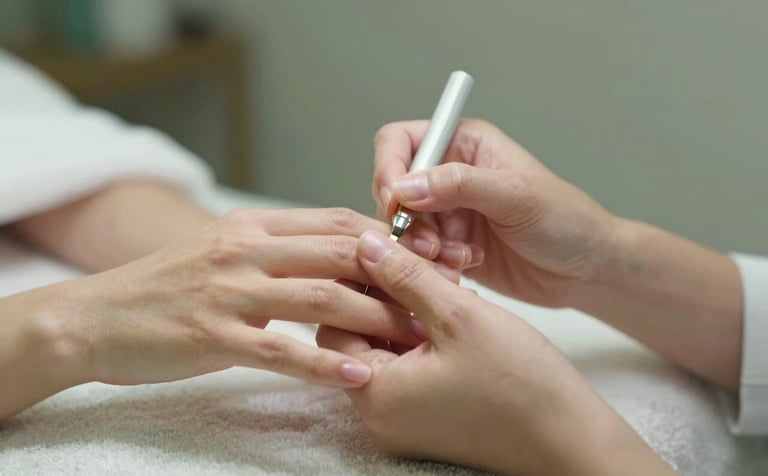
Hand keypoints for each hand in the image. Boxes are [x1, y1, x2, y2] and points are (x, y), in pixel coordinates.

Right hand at [25, 208, 441, 389]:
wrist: (96, 315)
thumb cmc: (167, 285)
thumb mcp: (224, 249)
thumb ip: (278, 247)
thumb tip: (339, 254)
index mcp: (253, 225)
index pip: (338, 222)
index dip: (391, 239)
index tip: (428, 261)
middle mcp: (247, 250)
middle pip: (341, 254)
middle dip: (398, 276)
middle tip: (439, 299)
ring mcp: (229, 292)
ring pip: (321, 298)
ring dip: (375, 319)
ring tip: (415, 339)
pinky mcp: (213, 335)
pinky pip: (281, 350)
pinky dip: (324, 365)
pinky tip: (358, 377)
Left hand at [317, 231, 674, 474]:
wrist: (571, 441)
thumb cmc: (522, 385)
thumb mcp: (460, 316)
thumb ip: (406, 276)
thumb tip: (365, 244)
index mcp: (376, 394)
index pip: (333, 326)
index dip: (357, 284)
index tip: (389, 257)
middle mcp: (379, 416)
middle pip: (356, 339)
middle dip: (384, 300)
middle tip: (418, 272)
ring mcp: (402, 423)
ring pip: (384, 351)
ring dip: (405, 317)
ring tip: (441, 293)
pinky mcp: (426, 422)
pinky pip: (405, 371)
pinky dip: (420, 341)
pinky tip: (451, 320)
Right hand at [372, 119, 616, 306]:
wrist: (585, 269)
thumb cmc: (566, 220)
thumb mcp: (515, 195)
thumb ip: (459, 185)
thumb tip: (405, 186)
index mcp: (464, 143)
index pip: (400, 141)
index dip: (388, 168)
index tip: (394, 202)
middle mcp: (449, 174)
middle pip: (393, 188)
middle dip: (406, 218)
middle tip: (431, 242)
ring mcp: (448, 211)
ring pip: (402, 226)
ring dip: (422, 246)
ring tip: (459, 257)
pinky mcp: (449, 245)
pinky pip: (418, 254)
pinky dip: (435, 264)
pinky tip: (467, 266)